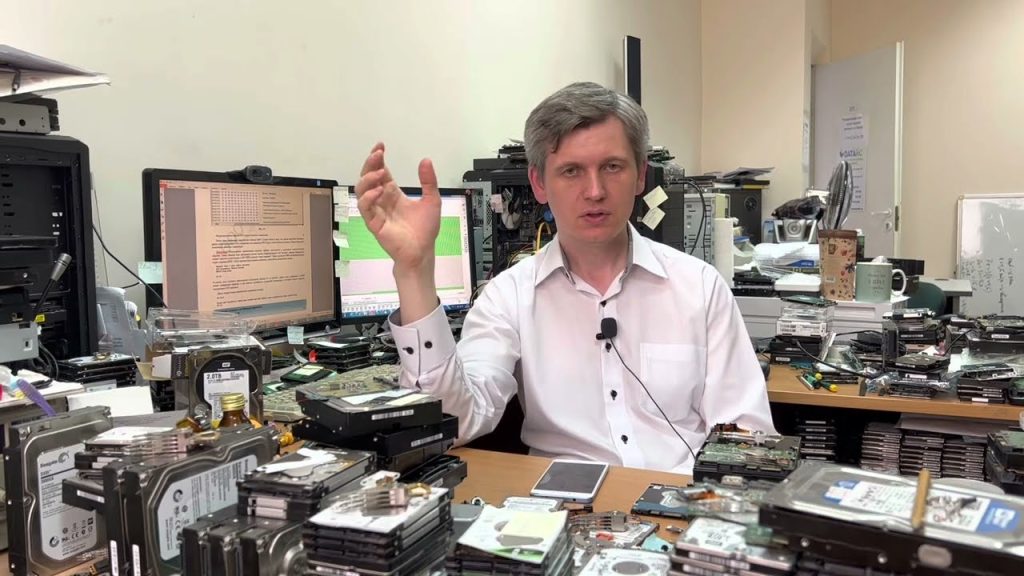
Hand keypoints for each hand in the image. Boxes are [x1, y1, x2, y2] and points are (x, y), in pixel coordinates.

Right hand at [355, 143, 440, 272]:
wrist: (422, 252)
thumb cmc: (425, 230)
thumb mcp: (431, 200)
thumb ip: (428, 181)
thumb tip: (426, 160)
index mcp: (393, 193)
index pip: (381, 171)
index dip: (378, 159)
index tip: (381, 146)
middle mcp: (382, 200)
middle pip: (368, 177)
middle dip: (370, 164)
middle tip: (377, 154)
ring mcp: (376, 211)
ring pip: (361, 191)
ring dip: (368, 179)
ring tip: (380, 173)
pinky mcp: (374, 223)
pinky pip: (365, 208)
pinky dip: (369, 198)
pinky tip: (378, 191)